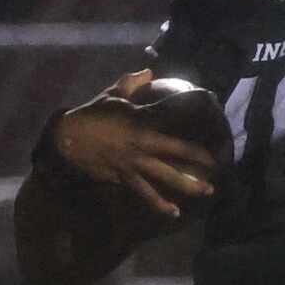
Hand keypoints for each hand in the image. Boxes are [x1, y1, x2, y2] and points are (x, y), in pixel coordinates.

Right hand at [50, 71, 215, 221]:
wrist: (66, 139)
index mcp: (139, 119)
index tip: (211, 99)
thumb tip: (149, 72)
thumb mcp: (110, 95)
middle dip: (198, 156)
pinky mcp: (124, 177)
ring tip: (207, 191)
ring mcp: (133, 162)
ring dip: (187, 184)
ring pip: (164, 176)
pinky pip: (145, 192)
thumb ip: (130, 84)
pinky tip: (173, 212)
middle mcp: (140, 142)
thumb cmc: (90, 115)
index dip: (193, 103)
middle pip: (176, 150)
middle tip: (218, 163)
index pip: (171, 110)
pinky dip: (159, 203)